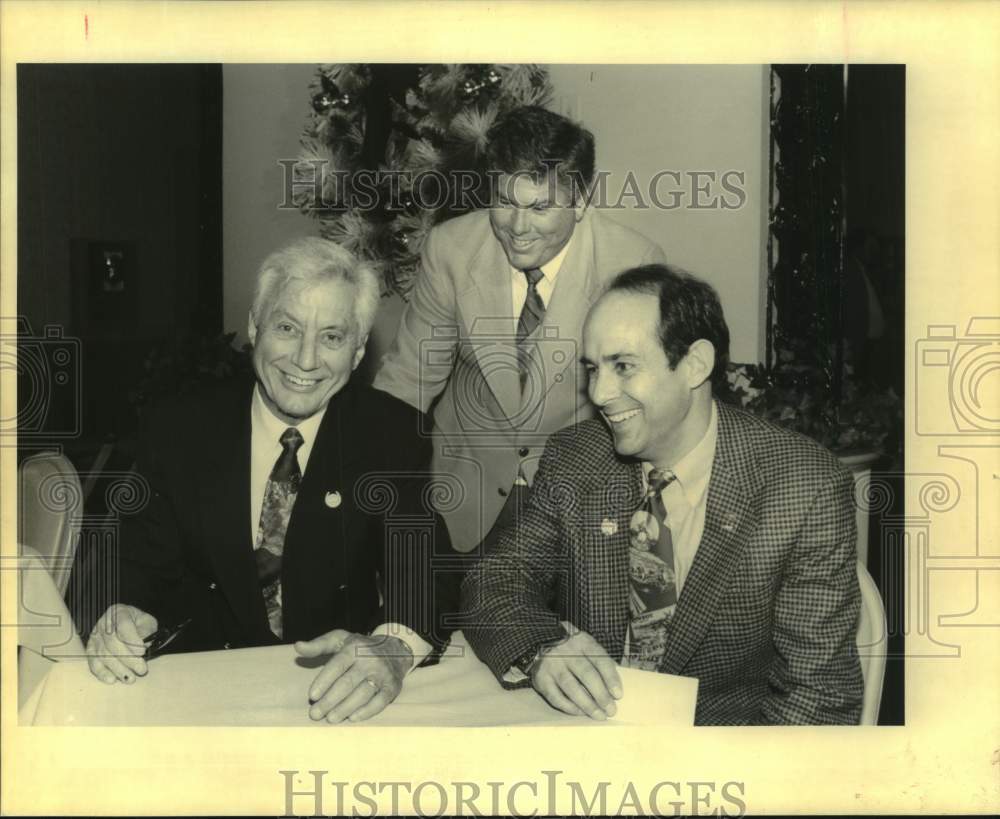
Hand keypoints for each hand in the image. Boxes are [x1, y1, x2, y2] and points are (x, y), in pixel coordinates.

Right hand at [86, 604, 157, 683]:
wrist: (127, 625)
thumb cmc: (138, 623)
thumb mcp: (147, 621)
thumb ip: (147, 630)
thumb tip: (144, 644)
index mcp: (119, 612)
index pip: (123, 625)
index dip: (132, 639)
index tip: (142, 651)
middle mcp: (104, 624)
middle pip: (113, 643)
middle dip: (128, 659)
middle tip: (141, 669)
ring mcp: (95, 637)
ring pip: (103, 654)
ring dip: (117, 668)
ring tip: (131, 678)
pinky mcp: (90, 650)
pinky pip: (93, 662)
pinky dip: (102, 672)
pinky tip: (111, 679)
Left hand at [295, 630, 413, 722]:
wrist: (395, 650)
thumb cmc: (360, 647)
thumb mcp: (340, 640)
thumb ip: (318, 645)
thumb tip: (297, 647)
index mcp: (354, 648)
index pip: (337, 666)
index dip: (323, 682)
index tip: (311, 696)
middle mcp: (370, 660)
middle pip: (347, 683)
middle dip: (329, 701)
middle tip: (315, 714)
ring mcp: (383, 674)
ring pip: (362, 694)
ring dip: (345, 709)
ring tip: (330, 719)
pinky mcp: (392, 687)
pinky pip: (380, 702)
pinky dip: (366, 712)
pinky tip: (353, 718)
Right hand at [530, 629, 622, 719]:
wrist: (541, 642)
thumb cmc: (572, 650)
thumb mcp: (587, 647)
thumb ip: (600, 663)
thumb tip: (613, 689)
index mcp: (582, 642)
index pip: (599, 659)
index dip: (610, 677)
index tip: (618, 695)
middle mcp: (566, 652)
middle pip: (586, 674)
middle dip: (600, 695)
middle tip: (611, 710)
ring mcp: (551, 665)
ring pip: (571, 687)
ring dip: (587, 704)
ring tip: (599, 715)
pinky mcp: (541, 679)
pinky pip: (556, 697)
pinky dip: (570, 707)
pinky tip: (580, 712)